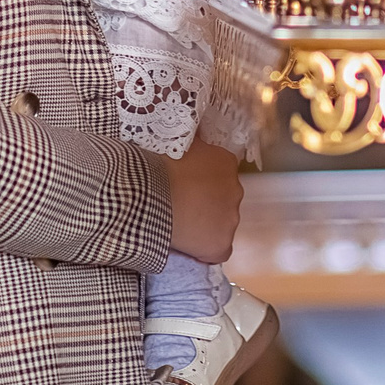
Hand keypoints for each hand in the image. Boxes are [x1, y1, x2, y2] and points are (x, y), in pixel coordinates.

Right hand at [166, 138, 243, 264]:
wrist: (149, 195)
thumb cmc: (160, 165)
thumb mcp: (179, 143)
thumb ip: (194, 143)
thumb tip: (196, 134)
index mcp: (226, 163)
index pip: (220, 176)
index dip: (202, 185)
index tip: (186, 189)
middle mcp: (235, 189)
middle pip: (223, 200)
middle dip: (207, 204)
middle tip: (181, 206)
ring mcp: (231, 219)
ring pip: (221, 225)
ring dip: (206, 226)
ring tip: (180, 224)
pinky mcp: (222, 245)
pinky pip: (217, 251)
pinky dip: (205, 251)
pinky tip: (188, 245)